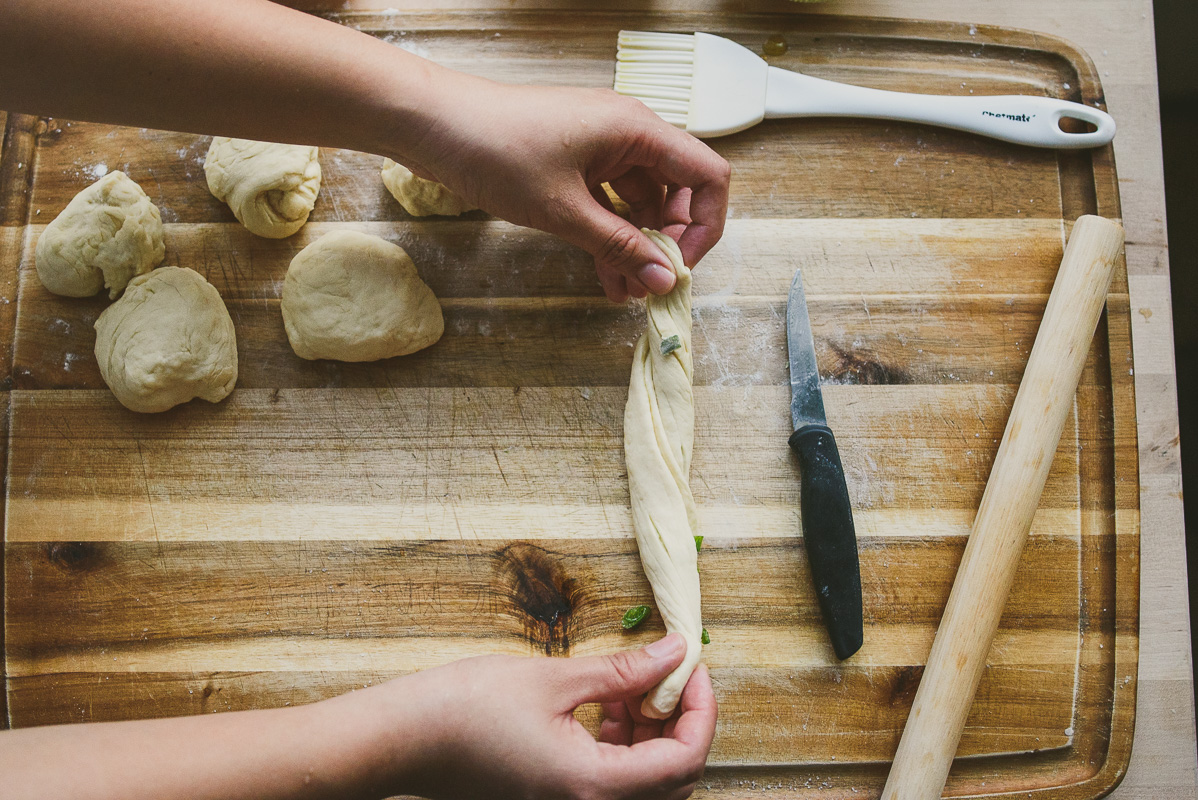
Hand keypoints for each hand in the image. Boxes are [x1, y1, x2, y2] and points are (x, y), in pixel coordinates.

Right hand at [347, 633, 715, 799]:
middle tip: (671, 673)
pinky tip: (607, 705)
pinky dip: (622, 745)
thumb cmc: (466, 708)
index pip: (685, 760)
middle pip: (672, 780)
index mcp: (593, 785)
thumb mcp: (555, 679)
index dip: (702, 710)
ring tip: (632, 685)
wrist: (404, 739)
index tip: (694, 668)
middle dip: (681, 722)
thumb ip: (624, 671)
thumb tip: (676, 653)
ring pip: (644, 783)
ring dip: (652, 734)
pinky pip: (611, 782)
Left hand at [398, 74, 730, 302]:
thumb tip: (664, 278)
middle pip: (674, 193)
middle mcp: (626, 134)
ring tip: (624, 293)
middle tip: (649, 287)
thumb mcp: (564, 210)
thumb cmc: (495, 149)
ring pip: (638, 204)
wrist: (432, 124)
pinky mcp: (574, 162)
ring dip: (635, 248)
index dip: (705, 225)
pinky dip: (609, 237)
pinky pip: (608, 203)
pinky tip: (606, 275)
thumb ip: (620, 246)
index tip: (681, 265)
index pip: (707, 176)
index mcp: (637, 130)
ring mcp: (600, 147)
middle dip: (666, 243)